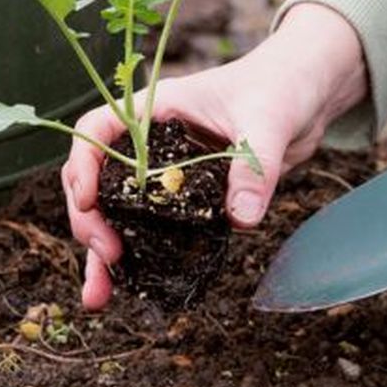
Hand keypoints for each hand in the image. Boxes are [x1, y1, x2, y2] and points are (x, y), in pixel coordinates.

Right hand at [61, 2, 368, 308]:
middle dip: (90, 220)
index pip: (96, 131)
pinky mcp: (186, 199)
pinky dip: (141, 259)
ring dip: (103, 254)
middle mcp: (149, 144)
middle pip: (97, 181)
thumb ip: (254, 167)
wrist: (304, 98)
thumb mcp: (267, 122)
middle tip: (108, 254)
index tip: (88, 200)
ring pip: (119, 214)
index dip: (83, 164)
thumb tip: (242, 218)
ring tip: (98, 297)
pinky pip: (154, 230)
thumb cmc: (279, 88)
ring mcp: (164, 174)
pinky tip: (131, 289)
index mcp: (154, 110)